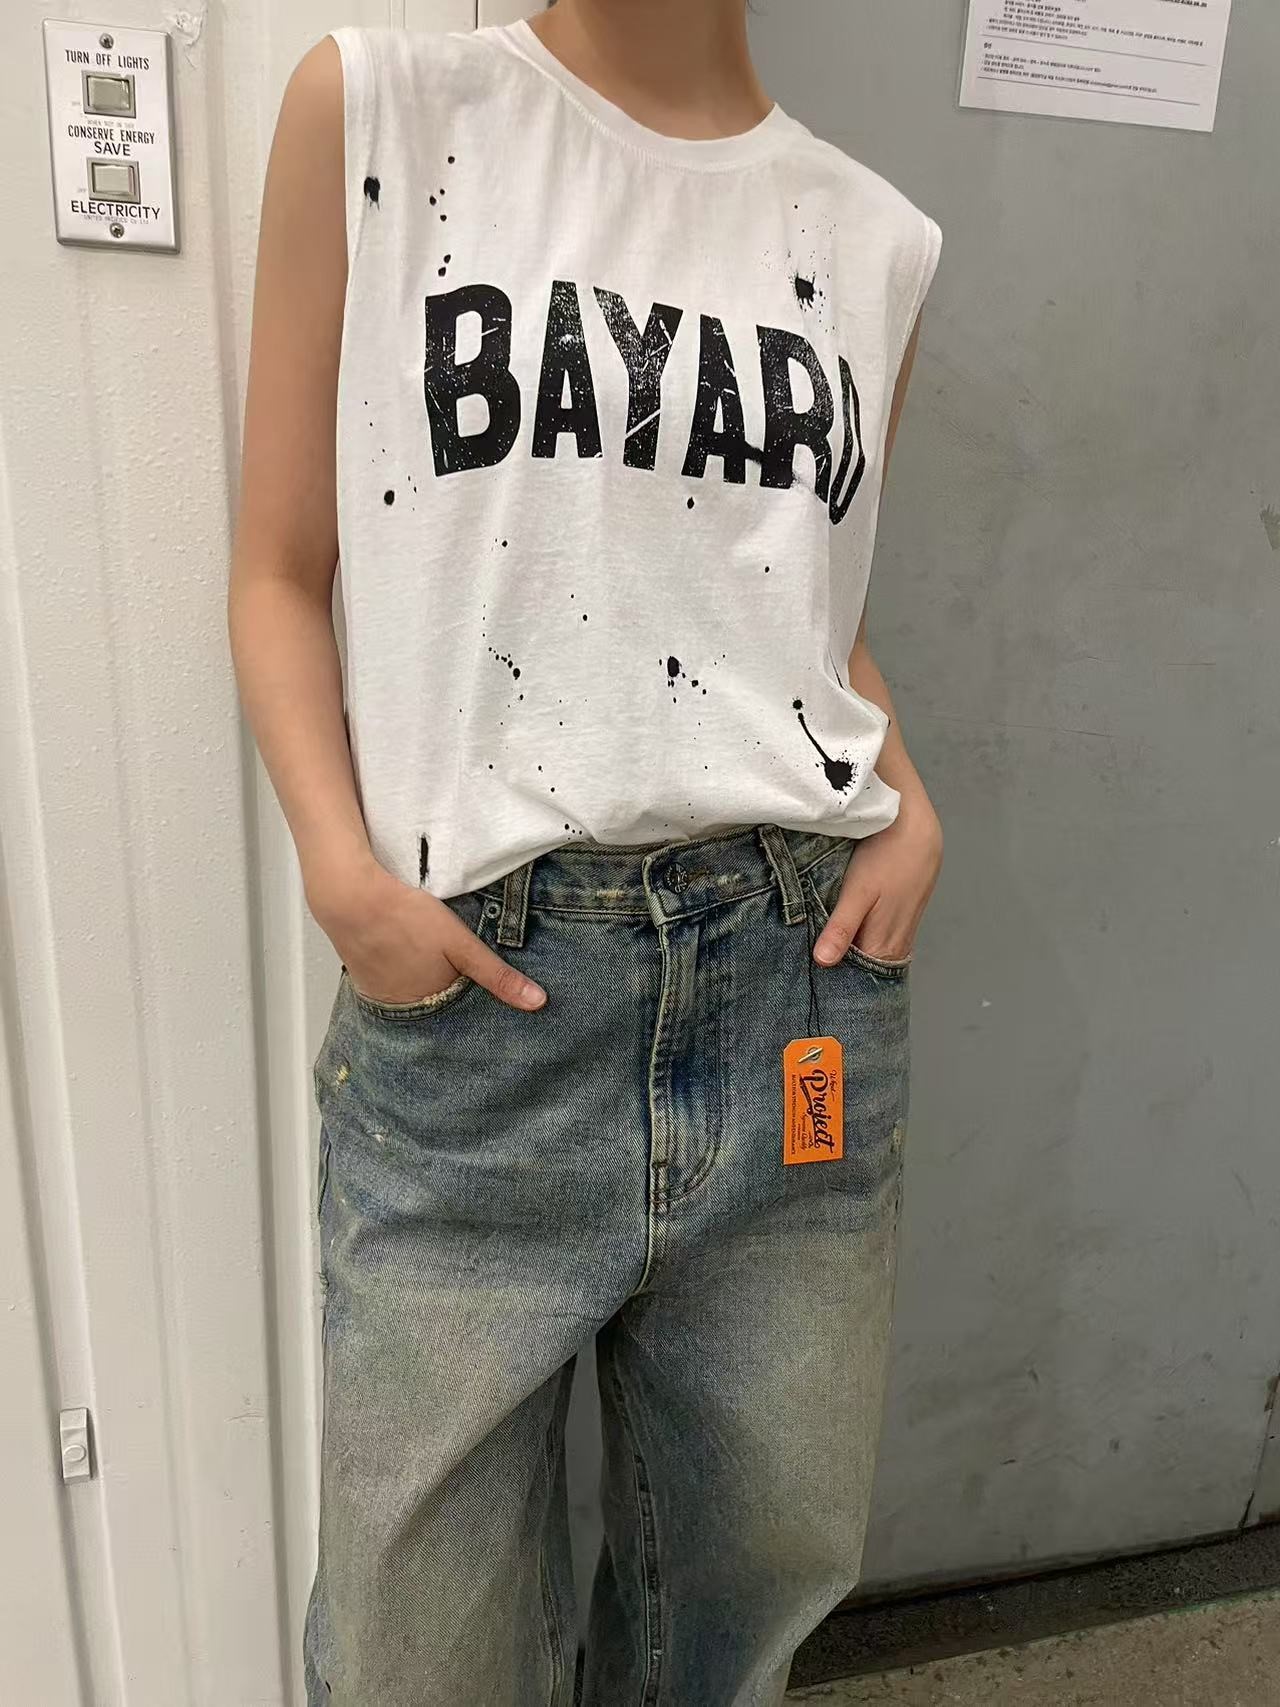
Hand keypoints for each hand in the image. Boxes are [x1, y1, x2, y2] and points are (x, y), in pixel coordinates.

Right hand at [305, 855, 546, 1010]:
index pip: (462, 1014)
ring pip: (413, 996)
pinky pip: (391, 986)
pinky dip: (402, 976)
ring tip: (431, 963)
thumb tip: (538, 1004)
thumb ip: (498, 975)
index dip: (475, 1000)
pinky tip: (406, 957)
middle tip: (456, 973)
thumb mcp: (462, 945)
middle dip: (449, 995)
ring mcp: (380, 996)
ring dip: (424, 985)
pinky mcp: (363, 979)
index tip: (485, 993)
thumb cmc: (408, 919)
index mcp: (432, 1004)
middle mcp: (404, 1009)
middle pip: (436, 1007)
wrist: (351, 899)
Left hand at [813, 796, 942, 965]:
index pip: (855, 980)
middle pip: (863, 970)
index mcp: (884, 946)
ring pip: (870, 954)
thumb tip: (823, 962)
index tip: (808, 979)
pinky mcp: (901, 918)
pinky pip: (879, 939)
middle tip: (806, 966)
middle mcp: (896, 945)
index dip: (832, 982)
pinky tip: (844, 931)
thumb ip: (842, 929)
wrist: (915, 827)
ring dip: (850, 954)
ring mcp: (901, 932)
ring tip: (821, 950)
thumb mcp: (857, 892)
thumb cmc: (886, 857)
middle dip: (839, 970)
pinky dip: (861, 940)